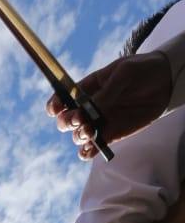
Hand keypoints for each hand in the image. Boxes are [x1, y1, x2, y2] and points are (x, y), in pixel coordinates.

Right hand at [45, 51, 172, 159]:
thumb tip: (90, 110)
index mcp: (88, 88)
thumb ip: (107, 92)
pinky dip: (87, 152)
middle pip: (66, 120)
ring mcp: (99, 122)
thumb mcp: (124, 73)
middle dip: (67, 122)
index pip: (63, 98)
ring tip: (88, 131)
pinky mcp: (110, 135)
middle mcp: (89, 107)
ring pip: (77, 136)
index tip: (55, 109)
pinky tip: (90, 150)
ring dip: (78, 136)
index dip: (55, 105)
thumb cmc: (143, 70)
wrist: (166, 82)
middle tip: (79, 119)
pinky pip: (92, 148)